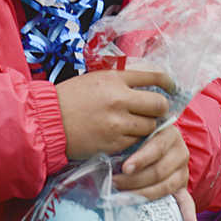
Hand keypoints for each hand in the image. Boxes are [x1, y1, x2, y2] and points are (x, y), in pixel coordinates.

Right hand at [56, 68, 173, 159]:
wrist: (48, 120)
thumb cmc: (71, 97)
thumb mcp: (97, 79)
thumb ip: (122, 81)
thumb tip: (147, 86)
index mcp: (116, 79)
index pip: (154, 77)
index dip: (169, 83)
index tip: (172, 88)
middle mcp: (120, 100)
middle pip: (159, 105)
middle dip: (161, 109)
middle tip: (154, 111)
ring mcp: (117, 124)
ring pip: (149, 127)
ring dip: (147, 126)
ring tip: (136, 125)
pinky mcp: (112, 144)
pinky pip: (135, 143)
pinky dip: (133, 140)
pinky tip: (124, 136)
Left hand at [117, 124, 198, 220]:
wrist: (156, 139)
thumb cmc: (139, 137)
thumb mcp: (137, 133)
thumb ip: (130, 143)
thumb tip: (109, 160)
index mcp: (170, 134)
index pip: (156, 148)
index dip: (140, 159)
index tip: (124, 168)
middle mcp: (180, 151)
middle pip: (158, 171)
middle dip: (133, 181)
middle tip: (113, 184)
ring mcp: (183, 171)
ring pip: (164, 187)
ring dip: (142, 195)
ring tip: (121, 199)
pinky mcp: (183, 186)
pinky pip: (186, 200)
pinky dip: (188, 212)